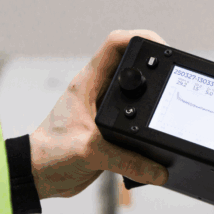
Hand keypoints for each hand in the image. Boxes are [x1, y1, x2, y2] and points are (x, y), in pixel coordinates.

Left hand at [28, 29, 168, 198]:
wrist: (39, 175)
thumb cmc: (50, 153)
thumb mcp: (91, 152)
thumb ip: (128, 161)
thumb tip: (159, 170)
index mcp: (89, 83)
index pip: (116, 44)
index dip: (142, 38)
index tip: (164, 49)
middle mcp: (98, 91)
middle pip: (133, 65)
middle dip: (156, 68)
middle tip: (173, 78)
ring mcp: (105, 109)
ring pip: (137, 94)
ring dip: (153, 99)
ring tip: (169, 105)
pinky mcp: (110, 130)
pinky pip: (136, 121)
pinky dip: (149, 128)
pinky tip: (157, 136)